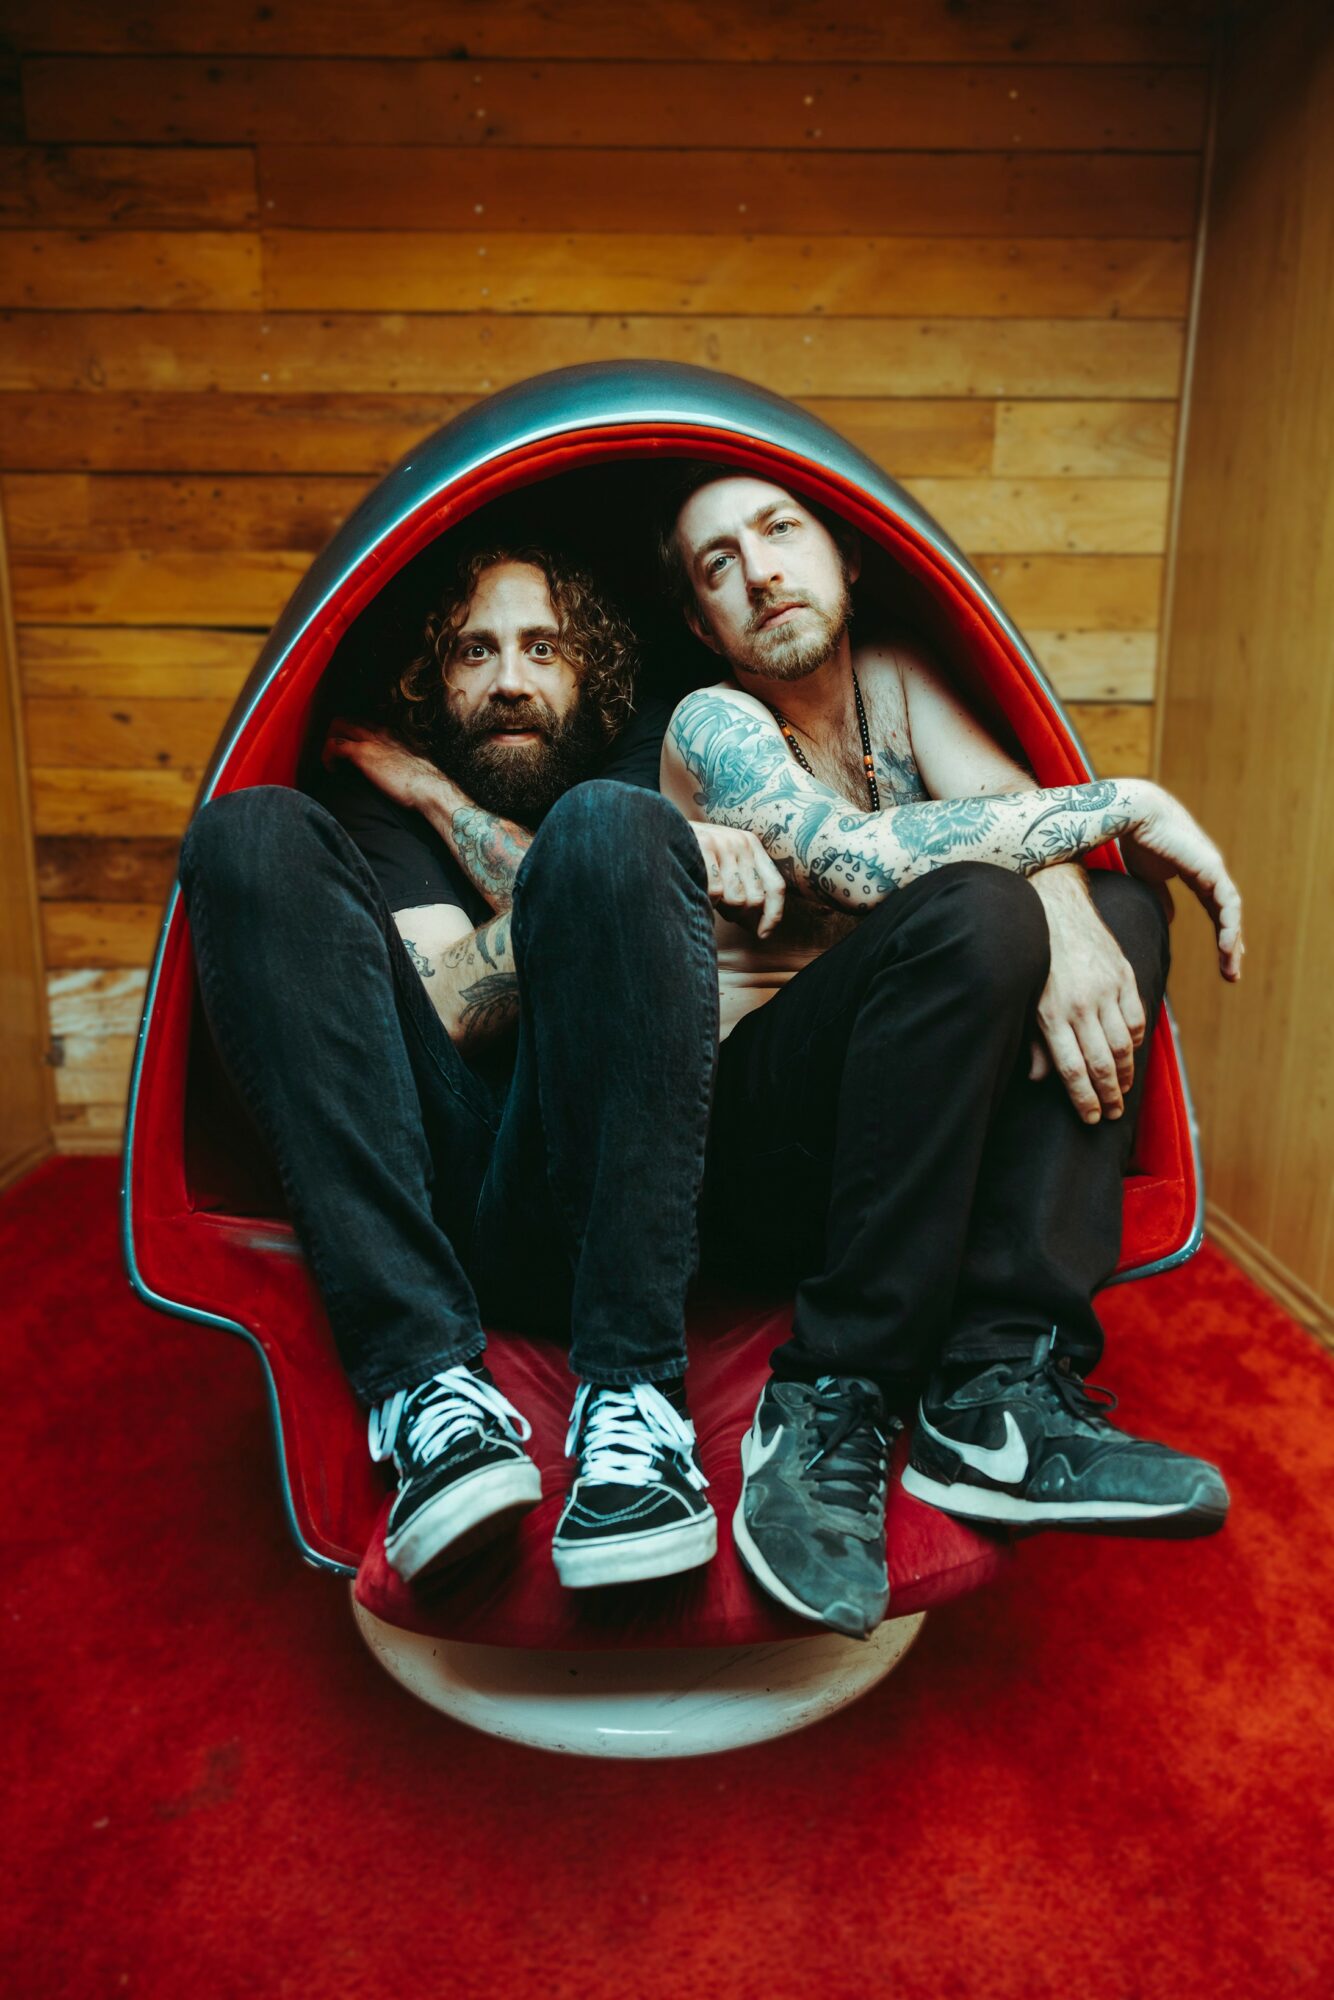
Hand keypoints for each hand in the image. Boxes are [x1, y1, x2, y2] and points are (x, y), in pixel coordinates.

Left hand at [323, 718, 439, 811]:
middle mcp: (379, 731)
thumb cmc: (424, 781)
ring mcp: (370, 740)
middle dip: (334, 734)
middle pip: (347, 718)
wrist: (429, 787)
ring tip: (332, 762)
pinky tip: (333, 770)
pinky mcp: (362, 753)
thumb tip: (395, 767)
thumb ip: (400, 758)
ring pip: (337, 725)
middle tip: (335, 755)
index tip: (349, 750)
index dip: (351, 734)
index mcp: (391, 733)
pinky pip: (334, 746)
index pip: (363, 722)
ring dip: (328, 742)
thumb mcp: (412, 762)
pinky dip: (327, 757)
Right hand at [691, 823, 785, 938]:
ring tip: (708, 896)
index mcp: (751, 845)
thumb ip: (742, 886)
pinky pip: (715, 892)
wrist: (657, 826)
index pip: (775, 886)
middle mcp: (742, 842)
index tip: (763, 935)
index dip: (773, 915)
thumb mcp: (723, 863)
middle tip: (723, 911)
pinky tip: (696, 890)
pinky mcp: (704, 846)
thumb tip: (759, 928)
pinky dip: (706, 900)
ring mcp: (724, 843)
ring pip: (736, 899)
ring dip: (721, 908)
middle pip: (756, 898)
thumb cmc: (692, 854)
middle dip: (740, 915)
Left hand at [1028, 871, 1145, 1123]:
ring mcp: (1106, 989)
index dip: (1085, 1099)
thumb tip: (1039, 1079)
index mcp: (1052, 1013)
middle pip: (1102, 1063)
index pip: (1073, 1070)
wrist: (1053, 904)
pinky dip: (1137, 1040)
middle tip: (1113, 1114)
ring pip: (1124, 1044)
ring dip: (1126, 1073)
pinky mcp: (1123, 974)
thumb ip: (1033, 1041)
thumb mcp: (1023, 1000)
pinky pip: (1137, 1016)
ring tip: (1123, 1091)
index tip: (1091, 1119)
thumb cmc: (1032, 957)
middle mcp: (1082, 1004)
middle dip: (1109, 1095)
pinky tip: (1130, 1053)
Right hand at [1122, 781, 1243, 980]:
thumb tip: (1171, 919)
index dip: (1219, 932)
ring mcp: (1213, 869)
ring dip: (1232, 943)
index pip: (1214, 909)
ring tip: (1231, 969)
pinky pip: (1227, 904)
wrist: (1133, 815)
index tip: (1221, 958)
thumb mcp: (1148, 878)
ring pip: (1230, 913)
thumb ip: (1160, 897)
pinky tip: (1227, 948)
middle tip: (1231, 973)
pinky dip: (1229, 927)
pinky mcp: (1211, 869)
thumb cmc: (1136, 839)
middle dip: (1230, 945)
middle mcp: (1209, 871)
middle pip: (1226, 915)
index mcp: (1196, 873)